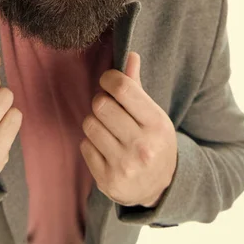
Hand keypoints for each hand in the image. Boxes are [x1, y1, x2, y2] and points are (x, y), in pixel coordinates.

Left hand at [80, 52, 176, 207]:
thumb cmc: (153, 141)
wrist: (158, 189)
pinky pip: (84, 145)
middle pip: (100, 105)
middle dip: (101, 102)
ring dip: (94, 123)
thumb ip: (137, 85)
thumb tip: (130, 54)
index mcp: (157, 124)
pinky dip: (91, 144)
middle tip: (108, 109)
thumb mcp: (153, 114)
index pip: (122, 88)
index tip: (108, 81)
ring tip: (107, 130)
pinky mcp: (107, 180)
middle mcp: (142, 146)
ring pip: (89, 124)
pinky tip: (106, 149)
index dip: (109, 78)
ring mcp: (124, 165)